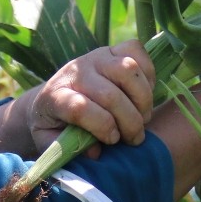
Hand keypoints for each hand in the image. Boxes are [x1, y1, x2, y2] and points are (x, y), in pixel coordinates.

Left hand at [28, 39, 156, 153]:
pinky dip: (148, 73)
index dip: (103, 127)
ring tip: (143, 118)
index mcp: (55, 96)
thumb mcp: (52, 141)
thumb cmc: (56, 123)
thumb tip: (95, 152)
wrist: (56, 93)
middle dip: (130, 122)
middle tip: (134, 138)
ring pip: (128, 70)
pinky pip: (136, 50)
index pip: (80, 108)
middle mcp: (75, 72)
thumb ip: (68, 150)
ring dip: (143, 100)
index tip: (113, 140)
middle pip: (110, 94)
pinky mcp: (112, 49)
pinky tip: (144, 94)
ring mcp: (95, 57)